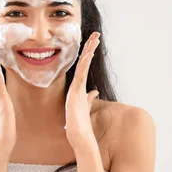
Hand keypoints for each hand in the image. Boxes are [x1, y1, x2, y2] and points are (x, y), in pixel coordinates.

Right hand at [65, 31, 99, 151]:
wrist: (78, 137)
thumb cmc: (80, 126)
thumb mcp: (86, 108)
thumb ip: (89, 98)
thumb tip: (94, 91)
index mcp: (79, 89)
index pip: (85, 67)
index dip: (89, 54)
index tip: (95, 42)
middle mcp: (76, 86)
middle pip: (83, 62)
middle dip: (90, 47)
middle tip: (96, 34)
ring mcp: (75, 89)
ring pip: (82, 65)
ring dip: (89, 50)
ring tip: (96, 38)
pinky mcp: (75, 92)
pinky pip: (81, 74)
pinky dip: (85, 63)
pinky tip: (90, 53)